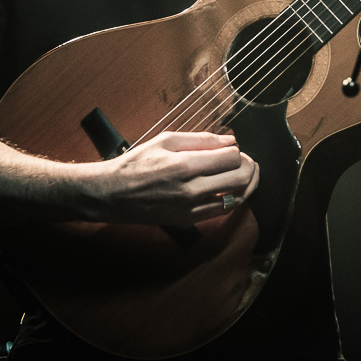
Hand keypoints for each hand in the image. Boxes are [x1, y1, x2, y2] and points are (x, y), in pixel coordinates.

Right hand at [88, 131, 259, 224]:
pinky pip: (222, 211)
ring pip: (236, 197)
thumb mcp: (165, 141)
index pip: (231, 158)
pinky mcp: (188, 221)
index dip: (237, 150)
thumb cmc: (136, 164)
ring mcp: (190, 209)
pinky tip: (230, 189)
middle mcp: (190, 190)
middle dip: (248, 165)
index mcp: (184, 165)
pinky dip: (233, 198)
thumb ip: (201, 139)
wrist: (112, 194)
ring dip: (246, 183)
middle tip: (243, 159)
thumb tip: (229, 141)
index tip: (232, 147)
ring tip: (243, 173)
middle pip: (240, 178)